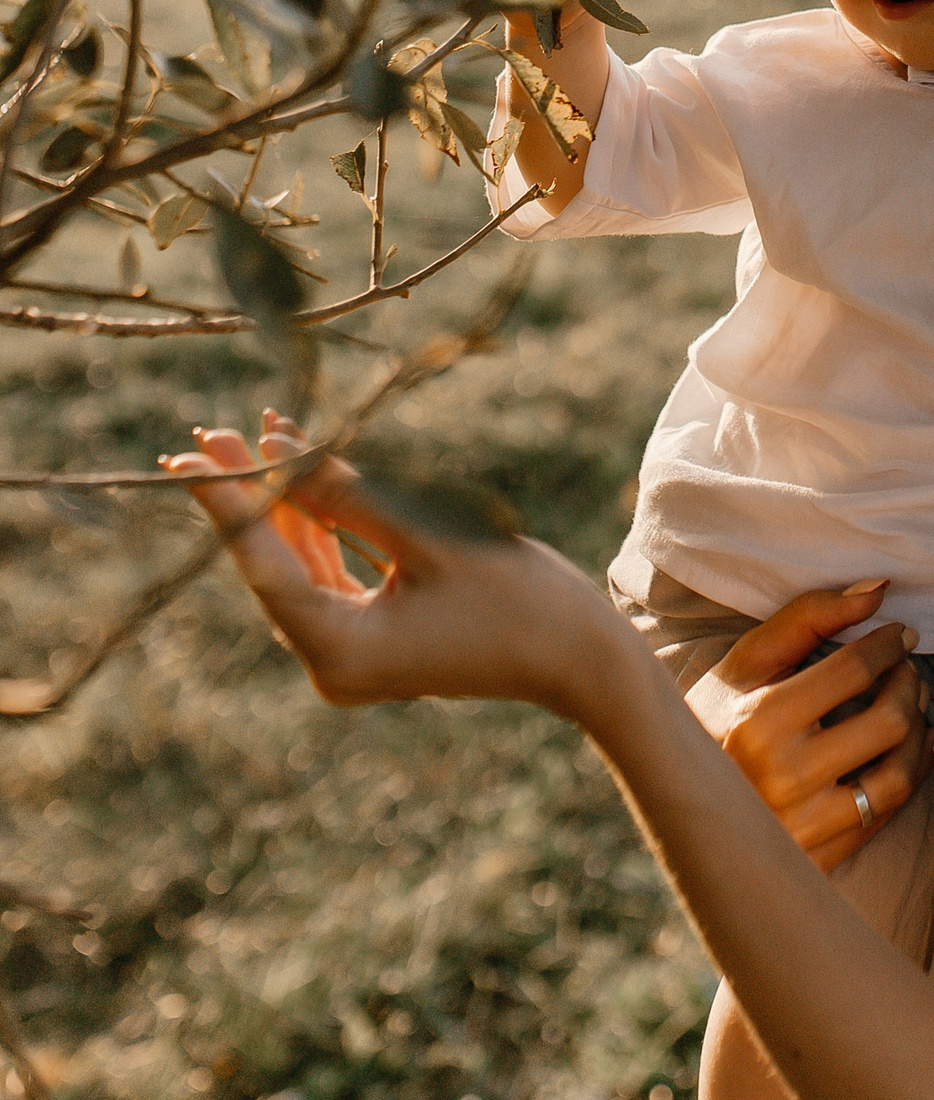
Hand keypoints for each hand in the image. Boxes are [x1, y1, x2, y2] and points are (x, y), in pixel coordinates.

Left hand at [162, 421, 623, 716]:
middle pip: (273, 565)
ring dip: (282, 504)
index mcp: (340, 651)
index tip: (188, 459)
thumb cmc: (517, 597)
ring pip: (299, 567)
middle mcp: (332, 664)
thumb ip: (347, 495)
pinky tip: (302, 474)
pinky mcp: (371, 641)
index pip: (265, 564)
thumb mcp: (429, 533)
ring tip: (252, 437)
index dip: (227, 504)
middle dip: (249, 497)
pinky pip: (329, 576)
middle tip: (211, 435)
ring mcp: (350, 656)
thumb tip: (276, 451)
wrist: (580, 657)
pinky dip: (319, 527)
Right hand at [684, 584, 933, 873]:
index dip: (888, 645)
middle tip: (907, 671)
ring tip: (913, 706)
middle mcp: (781, 780)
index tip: (899, 635)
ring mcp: (801, 829)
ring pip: (896, 778)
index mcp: (757, 723)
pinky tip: (919, 747)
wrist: (678, 804)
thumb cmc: (714, 720)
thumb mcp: (744, 664)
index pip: (853, 671)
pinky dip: (913, 776)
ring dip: (920, 733)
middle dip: (909, 686)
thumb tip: (877, 591)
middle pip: (887, 723)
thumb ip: (807, 618)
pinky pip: (883, 818)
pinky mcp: (815, 862)